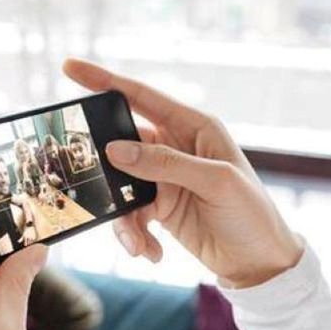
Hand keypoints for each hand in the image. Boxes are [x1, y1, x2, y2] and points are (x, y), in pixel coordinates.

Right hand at [63, 58, 302, 287]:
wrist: (261, 263)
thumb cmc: (251, 214)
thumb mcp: (214, 183)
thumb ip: (164, 163)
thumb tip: (114, 149)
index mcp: (194, 126)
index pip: (141, 96)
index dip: (104, 80)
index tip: (69, 67)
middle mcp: (176, 147)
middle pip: (121, 145)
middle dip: (104, 171)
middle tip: (91, 187)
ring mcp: (164, 177)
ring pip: (120, 186)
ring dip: (123, 218)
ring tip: (137, 244)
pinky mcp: (159, 206)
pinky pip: (129, 214)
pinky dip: (135, 235)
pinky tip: (150, 251)